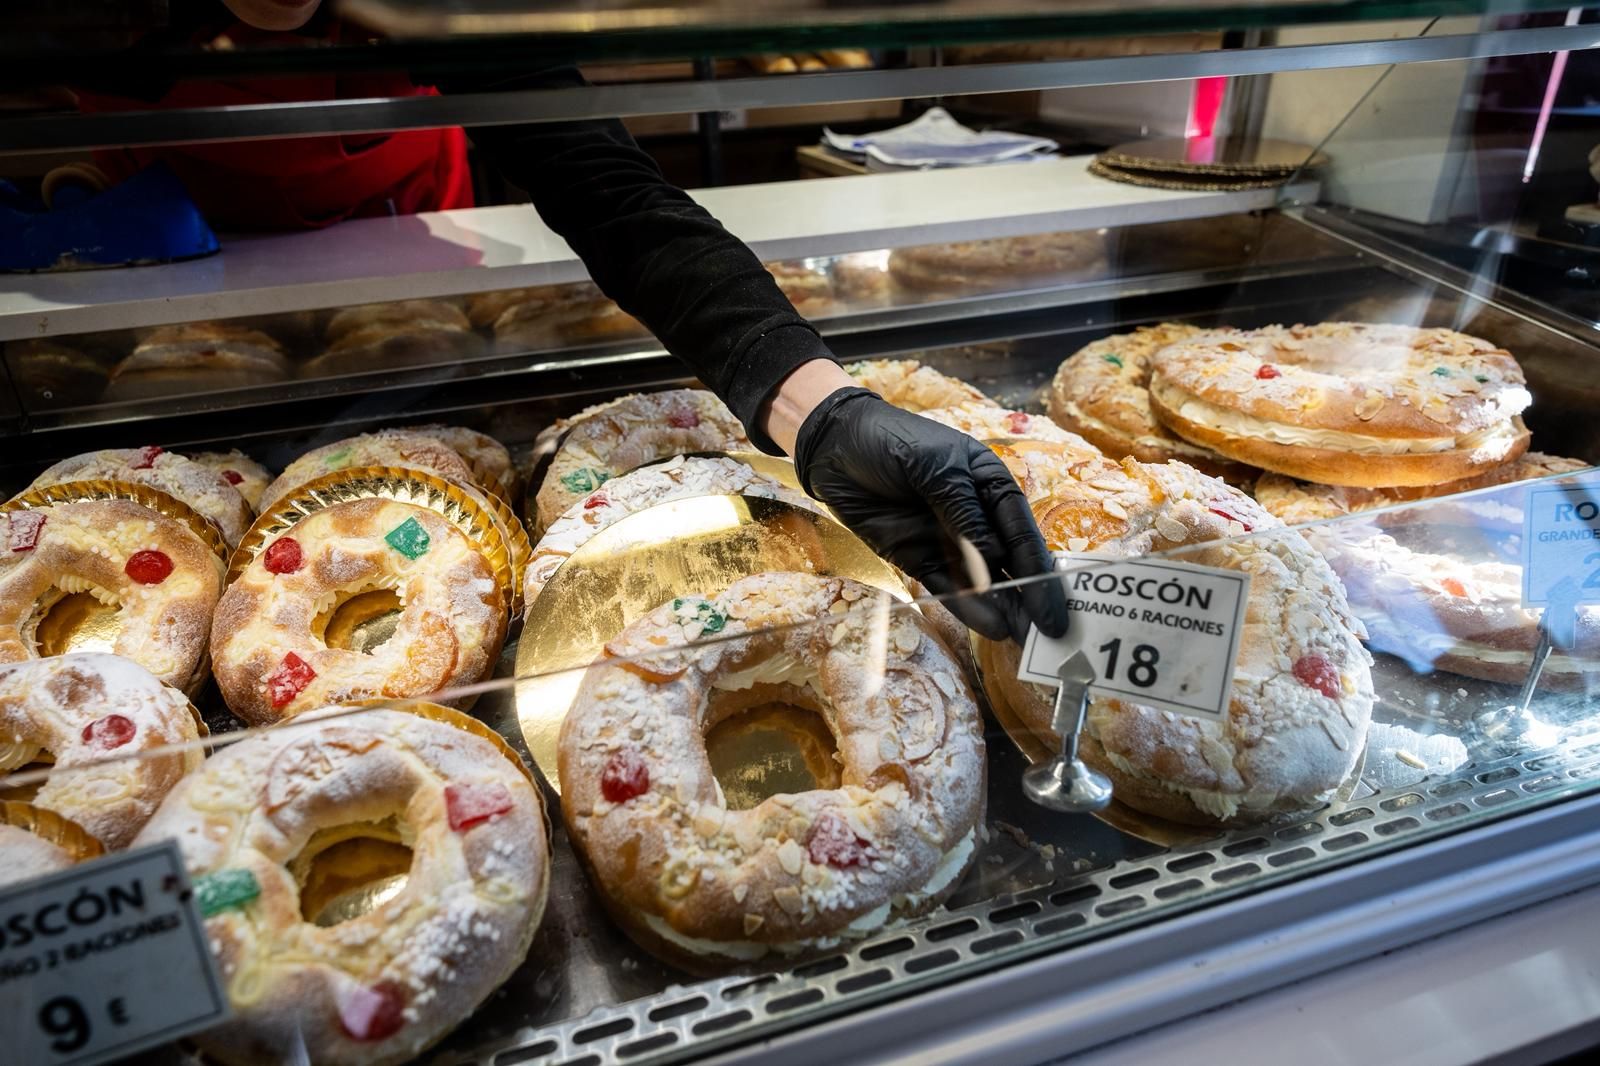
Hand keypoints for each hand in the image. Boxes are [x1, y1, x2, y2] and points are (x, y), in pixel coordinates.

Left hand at [773, 371, 1068, 642]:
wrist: (834, 446)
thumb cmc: (893, 442)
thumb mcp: (935, 468)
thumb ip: (963, 512)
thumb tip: (995, 558)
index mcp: (991, 487)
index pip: (1023, 535)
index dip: (1041, 573)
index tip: (1053, 609)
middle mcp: (977, 519)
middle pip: (1010, 565)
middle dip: (1030, 600)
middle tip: (1049, 639)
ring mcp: (948, 542)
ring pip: (983, 583)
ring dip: (1004, 610)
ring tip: (1024, 643)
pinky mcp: (918, 559)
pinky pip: (946, 588)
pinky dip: (967, 607)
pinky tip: (990, 626)